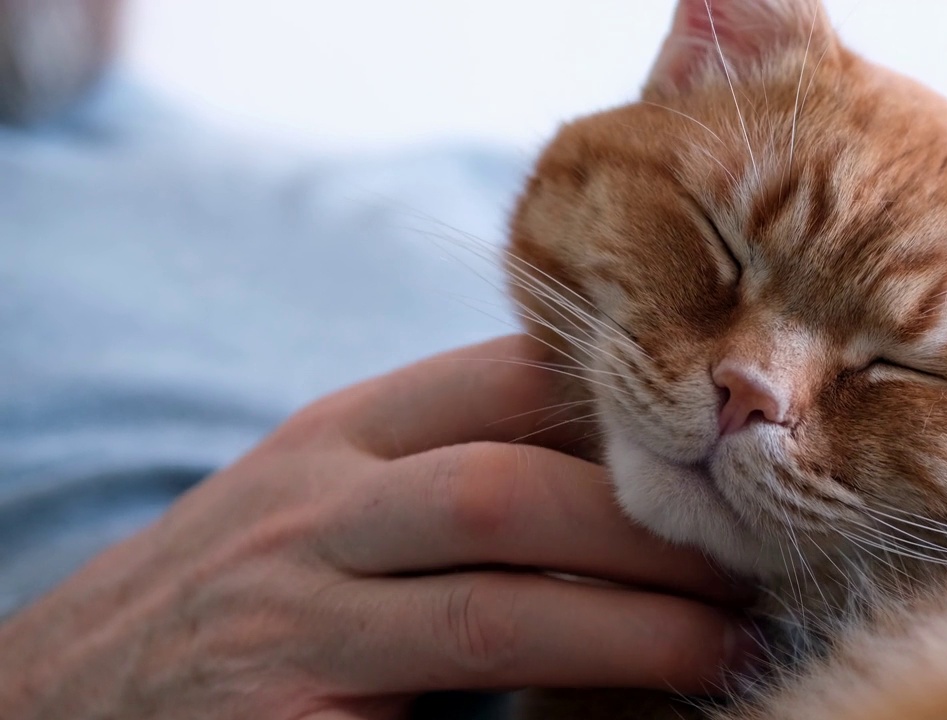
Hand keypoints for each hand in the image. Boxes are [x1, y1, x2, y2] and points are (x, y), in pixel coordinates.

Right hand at [0, 336, 753, 718]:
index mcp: (342, 434)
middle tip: (758, 554)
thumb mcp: (328, 492)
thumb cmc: (241, 589)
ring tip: (731, 641)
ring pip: (493, 598)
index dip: (623, 402)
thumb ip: (446, 462)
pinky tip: (631, 710)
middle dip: (649, 523)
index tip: (720, 437)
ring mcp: (295, 610)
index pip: (499, 376)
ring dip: (631, 622)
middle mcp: (316, 505)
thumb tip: (618, 462)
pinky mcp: (288, 711)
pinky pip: (449, 695)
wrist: (65, 696)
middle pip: (511, 483)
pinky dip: (554, 701)